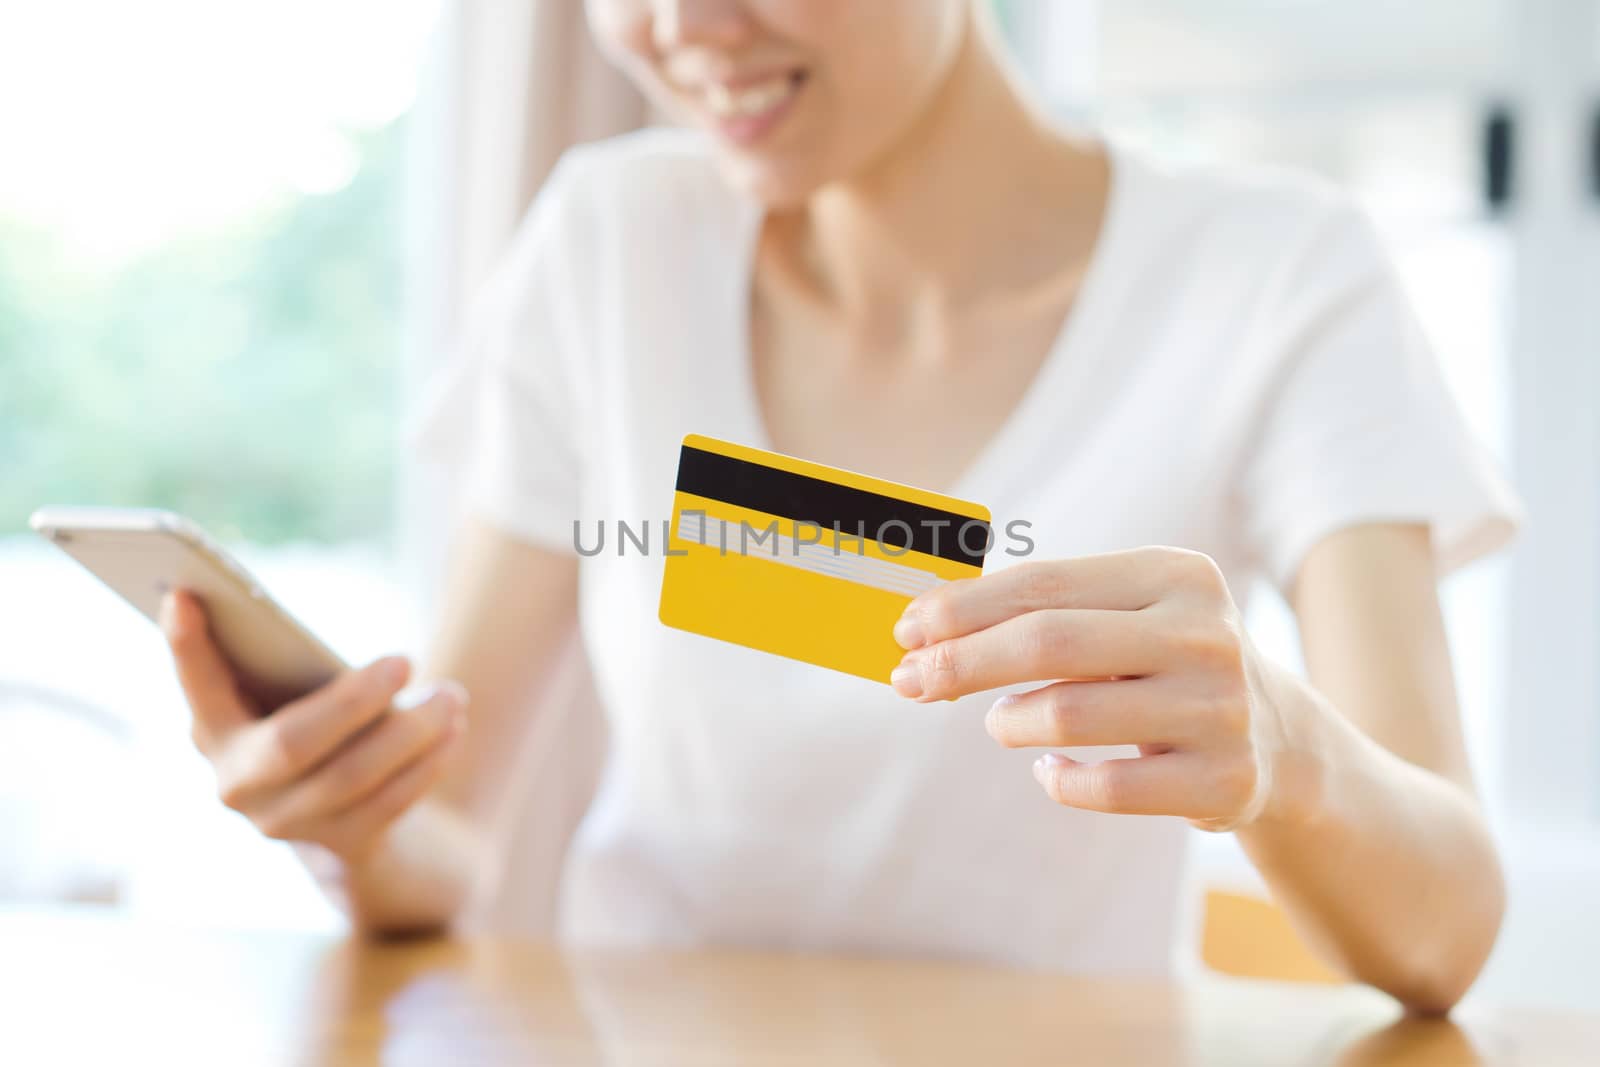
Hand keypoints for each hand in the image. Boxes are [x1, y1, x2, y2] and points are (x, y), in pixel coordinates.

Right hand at [161, 589, 467, 860]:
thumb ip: (288, 668)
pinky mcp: (338, 843)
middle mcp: (237, 783)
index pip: (196, 685)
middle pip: (293, 743)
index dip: (185, 647)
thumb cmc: (317, 723)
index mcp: (214, 731)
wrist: (347, 815)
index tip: (183, 594)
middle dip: (353, 701)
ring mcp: (285, 821)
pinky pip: (387, 803)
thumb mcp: (294, 694)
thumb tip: (306, 637)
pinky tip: (454, 731)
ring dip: (411, 732)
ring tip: (452, 696)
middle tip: (405, 661)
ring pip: (353, 775)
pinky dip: (426, 763)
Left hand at [889, 548, 1310, 831]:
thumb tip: (925, 628)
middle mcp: (1206, 635)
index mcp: (1176, 575)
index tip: (906, 630)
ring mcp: (1221, 710)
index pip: (1043, 585)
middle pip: (1049, 643)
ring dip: (1010, 721)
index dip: (963, 609)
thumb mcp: (1125, 616)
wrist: (1279, 741)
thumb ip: (1041, 610)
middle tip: (910, 681)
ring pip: (1068, 715)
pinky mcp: (1224, 781)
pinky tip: (1051, 770)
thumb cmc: (1163, 664)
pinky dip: (1058, 780)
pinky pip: (1103, 787)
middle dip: (962, 662)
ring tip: (1004, 722)